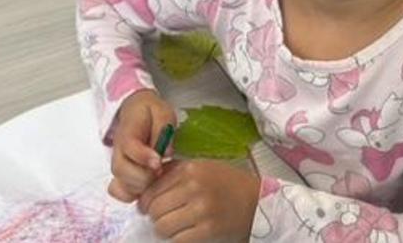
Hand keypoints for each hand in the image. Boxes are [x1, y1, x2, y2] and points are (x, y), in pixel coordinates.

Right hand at [107, 90, 175, 202]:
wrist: (135, 111)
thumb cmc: (151, 113)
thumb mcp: (162, 112)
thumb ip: (163, 128)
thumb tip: (167, 152)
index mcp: (128, 130)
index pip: (129, 146)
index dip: (143, 157)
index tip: (159, 162)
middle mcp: (118, 149)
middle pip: (121, 169)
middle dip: (143, 175)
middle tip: (160, 171)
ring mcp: (118, 162)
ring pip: (120, 182)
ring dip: (140, 186)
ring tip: (156, 179)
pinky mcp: (121, 173)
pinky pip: (117, 190)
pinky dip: (129, 195)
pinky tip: (145, 190)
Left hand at [138, 160, 259, 242]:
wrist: (258, 201)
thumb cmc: (227, 183)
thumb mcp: (202, 167)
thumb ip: (174, 172)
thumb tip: (145, 186)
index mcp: (190, 169)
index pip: (151, 189)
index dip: (145, 202)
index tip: (146, 207)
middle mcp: (195, 187)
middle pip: (155, 209)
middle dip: (155, 216)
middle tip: (163, 217)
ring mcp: (202, 209)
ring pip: (163, 226)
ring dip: (165, 230)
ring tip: (175, 226)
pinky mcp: (209, 230)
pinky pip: (178, 240)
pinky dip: (178, 239)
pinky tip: (186, 233)